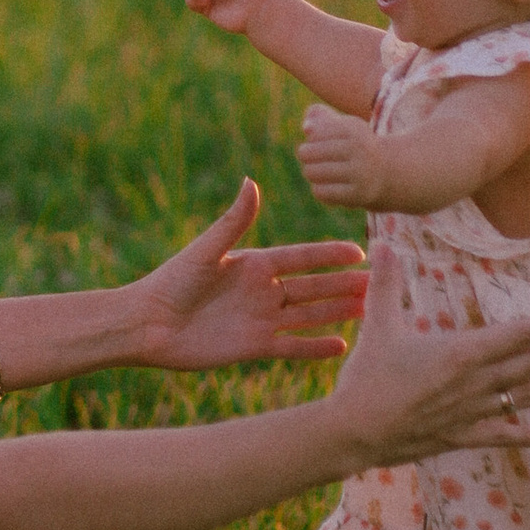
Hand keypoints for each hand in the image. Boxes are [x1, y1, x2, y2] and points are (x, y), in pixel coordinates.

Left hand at [126, 178, 367, 372]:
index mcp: (253, 263)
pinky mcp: (254, 347)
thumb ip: (234, 221)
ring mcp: (261, 319)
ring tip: (371, 310)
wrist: (147, 325)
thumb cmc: (171, 282)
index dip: (330, 255)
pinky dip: (316, 346)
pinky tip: (342, 345)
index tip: (361, 252)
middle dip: (345, 285)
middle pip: (313, 287)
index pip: (302, 258)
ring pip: (309, 315)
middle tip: (381, 284)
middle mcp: (262, 290)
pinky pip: (292, 346)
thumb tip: (252, 182)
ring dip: (338, 312)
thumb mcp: (206, 250)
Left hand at [297, 106, 381, 206]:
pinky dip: (319, 189)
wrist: (387, 172)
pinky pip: (321, 192)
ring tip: (318, 172)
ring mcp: (360, 173)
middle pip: (307, 152)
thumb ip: (322, 120)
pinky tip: (328, 186)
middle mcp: (360, 149)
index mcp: (354, 128)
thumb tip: (307, 128)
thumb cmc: (356, 146)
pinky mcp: (358, 194)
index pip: (313, 133)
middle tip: (313, 159)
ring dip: (311, 173)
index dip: (311, 139)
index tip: (320, 142)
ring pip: (312, 172)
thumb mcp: (343, 127)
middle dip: (306, 156)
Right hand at [324, 254, 529, 466]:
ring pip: (527, 398)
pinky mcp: (461, 436)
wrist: (353, 432)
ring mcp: (471, 412)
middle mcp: (474, 383)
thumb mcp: (377, 325)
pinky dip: (529, 434)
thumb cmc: (366, 378)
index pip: (517, 335)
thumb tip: (385, 245)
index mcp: (460, 352)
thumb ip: (387, 285)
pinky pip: (502, 434)